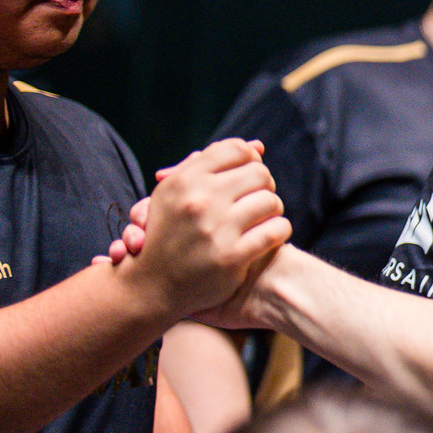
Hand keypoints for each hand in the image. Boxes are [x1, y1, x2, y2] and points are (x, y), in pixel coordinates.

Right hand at [114, 140, 288, 317]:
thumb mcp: (176, 195)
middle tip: (258, 200)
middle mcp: (198, 200)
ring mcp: (215, 228)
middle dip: (264, 186)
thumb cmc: (169, 235)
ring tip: (263, 219)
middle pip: (260, 174)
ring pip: (271, 201)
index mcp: (183, 180)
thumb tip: (257, 146)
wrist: (152, 286)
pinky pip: (276, 231)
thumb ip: (211, 167)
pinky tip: (271, 236)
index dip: (250, 161)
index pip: (236, 150)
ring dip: (273, 210)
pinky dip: (280, 231)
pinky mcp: (232, 256)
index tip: (247, 178)